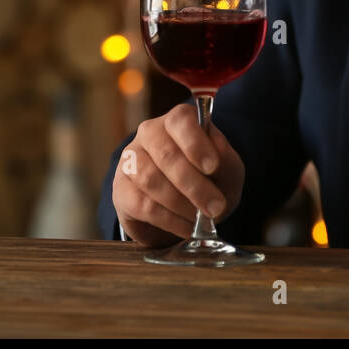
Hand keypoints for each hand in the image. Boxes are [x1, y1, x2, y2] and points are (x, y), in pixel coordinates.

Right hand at [112, 102, 244, 246]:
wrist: (183, 206)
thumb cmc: (208, 179)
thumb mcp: (226, 168)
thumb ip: (225, 161)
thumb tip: (217, 160)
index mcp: (177, 121)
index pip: (181, 121)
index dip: (196, 143)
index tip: (213, 166)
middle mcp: (149, 133)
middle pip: (166, 155)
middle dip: (194, 185)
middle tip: (216, 207)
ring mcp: (131, 160)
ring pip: (151, 180)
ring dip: (181, 204)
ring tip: (202, 219)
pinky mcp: (121, 189)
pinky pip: (142, 205)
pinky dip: (169, 220)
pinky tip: (187, 227)